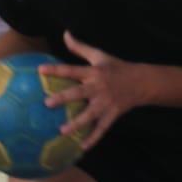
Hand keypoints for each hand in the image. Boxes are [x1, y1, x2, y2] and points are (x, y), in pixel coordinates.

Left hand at [38, 32, 145, 151]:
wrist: (141, 82)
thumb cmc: (116, 67)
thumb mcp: (99, 55)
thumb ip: (80, 47)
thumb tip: (65, 33)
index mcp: (94, 72)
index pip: (72, 70)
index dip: (56, 70)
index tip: (40, 70)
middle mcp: (98, 88)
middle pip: (79, 93)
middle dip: (63, 98)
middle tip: (47, 104)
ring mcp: (106, 103)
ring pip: (89, 114)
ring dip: (76, 123)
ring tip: (62, 131)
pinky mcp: (112, 115)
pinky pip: (102, 129)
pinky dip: (93, 139)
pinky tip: (82, 148)